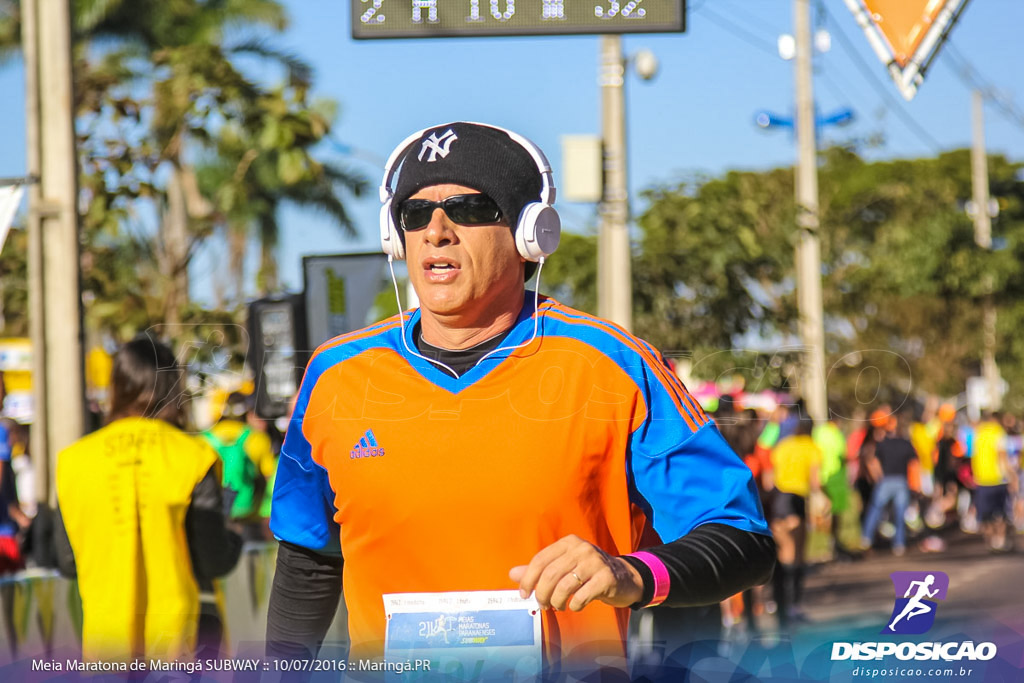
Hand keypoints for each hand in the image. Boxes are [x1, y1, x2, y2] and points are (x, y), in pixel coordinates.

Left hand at [508, 534, 643, 611]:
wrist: (624, 578)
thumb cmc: (588, 573)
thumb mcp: (564, 567)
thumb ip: (539, 570)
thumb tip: (512, 574)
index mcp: (568, 542)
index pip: (540, 559)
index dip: (528, 579)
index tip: (523, 594)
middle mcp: (581, 548)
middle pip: (550, 574)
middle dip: (542, 594)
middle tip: (542, 605)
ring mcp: (595, 562)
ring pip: (564, 586)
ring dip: (557, 602)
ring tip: (558, 606)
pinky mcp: (606, 578)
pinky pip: (582, 596)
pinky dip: (574, 605)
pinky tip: (575, 606)